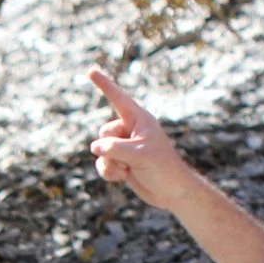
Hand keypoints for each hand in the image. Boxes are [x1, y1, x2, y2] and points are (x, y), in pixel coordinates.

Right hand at [87, 68, 201, 215]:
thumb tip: (95, 148)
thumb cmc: (162, 168)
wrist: (172, 192)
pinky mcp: (121, 162)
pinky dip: (108, 172)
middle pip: (104, 132)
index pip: (118, 98)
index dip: (104, 84)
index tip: (91, 70)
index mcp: (139, 119)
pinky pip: (102, 163)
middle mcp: (130, 130)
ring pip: (100, 150)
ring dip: (110, 163)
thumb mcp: (138, 154)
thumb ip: (113, 148)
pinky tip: (122, 177)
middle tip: (130, 158)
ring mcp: (124, 147)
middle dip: (111, 148)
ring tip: (128, 169)